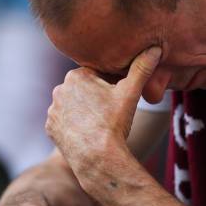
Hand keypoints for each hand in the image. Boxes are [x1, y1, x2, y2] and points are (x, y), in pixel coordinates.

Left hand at [45, 47, 161, 175]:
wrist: (97, 157)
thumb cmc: (115, 123)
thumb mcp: (131, 92)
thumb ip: (142, 68)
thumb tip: (155, 48)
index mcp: (76, 75)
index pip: (97, 74)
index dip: (111, 85)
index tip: (119, 97)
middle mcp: (59, 89)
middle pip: (84, 89)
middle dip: (96, 97)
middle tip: (112, 112)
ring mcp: (52, 110)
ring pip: (74, 105)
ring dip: (84, 111)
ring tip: (100, 123)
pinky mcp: (49, 128)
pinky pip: (64, 122)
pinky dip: (75, 126)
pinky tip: (87, 133)